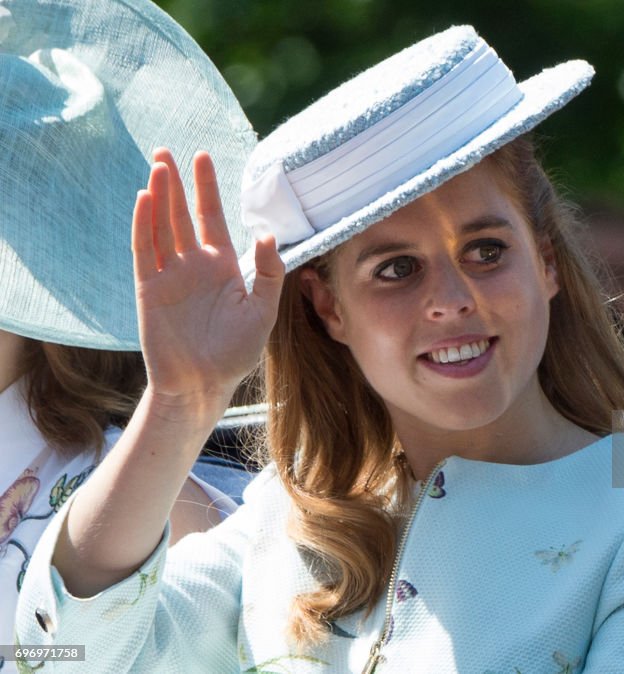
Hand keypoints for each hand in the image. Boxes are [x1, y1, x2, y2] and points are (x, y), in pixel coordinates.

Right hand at [132, 149, 283, 406]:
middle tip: (165, 151)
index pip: (211, 218)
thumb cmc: (236, 352)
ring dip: (158, 196)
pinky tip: (145, 199)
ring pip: (160, 226)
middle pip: (180, 215)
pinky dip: (144, 225)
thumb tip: (267, 234)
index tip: (202, 158)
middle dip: (174, 183)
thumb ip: (268, 272)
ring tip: (157, 165)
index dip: (206, 189)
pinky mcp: (149, 288)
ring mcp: (169, 274)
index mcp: (221, 266)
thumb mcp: (263, 311)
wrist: (203, 383)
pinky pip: (145, 250)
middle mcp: (193, 265)